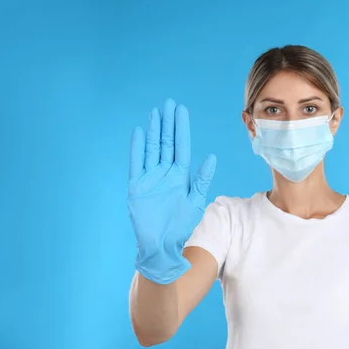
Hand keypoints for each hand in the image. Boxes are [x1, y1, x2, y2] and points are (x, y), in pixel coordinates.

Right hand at [128, 99, 215, 283]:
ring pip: (152, 148)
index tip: (181, 111)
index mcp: (180, 175)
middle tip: (169, 104)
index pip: (181, 146)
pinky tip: (139, 132)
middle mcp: (165, 173)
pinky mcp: (137, 185)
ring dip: (154, 130)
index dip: (181, 128)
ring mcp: (150, 177)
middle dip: (168, 123)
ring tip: (156, 112)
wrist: (162, 244)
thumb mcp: (196, 201)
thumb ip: (202, 179)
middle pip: (166, 142)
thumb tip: (211, 157)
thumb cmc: (181, 225)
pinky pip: (137, 162)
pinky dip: (138, 148)